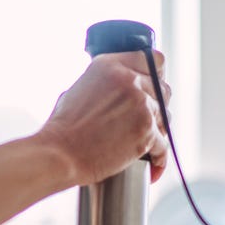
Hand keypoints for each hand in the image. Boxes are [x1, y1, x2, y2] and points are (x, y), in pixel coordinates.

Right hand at [34, 51, 171, 185]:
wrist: (59, 154)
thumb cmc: (62, 128)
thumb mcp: (79, 88)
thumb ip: (104, 83)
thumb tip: (118, 89)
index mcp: (110, 65)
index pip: (151, 59)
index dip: (156, 74)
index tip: (153, 86)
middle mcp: (128, 81)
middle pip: (163, 89)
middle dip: (157, 105)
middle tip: (147, 119)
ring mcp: (140, 106)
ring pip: (165, 117)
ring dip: (157, 130)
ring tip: (145, 144)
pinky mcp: (146, 132)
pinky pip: (164, 145)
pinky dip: (159, 158)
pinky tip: (154, 164)